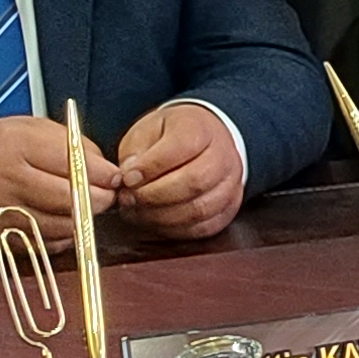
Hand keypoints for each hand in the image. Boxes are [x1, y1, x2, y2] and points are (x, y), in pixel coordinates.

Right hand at [0, 115, 113, 240]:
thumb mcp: (28, 129)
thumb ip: (70, 144)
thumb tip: (107, 171)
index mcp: (14, 145)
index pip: (72, 164)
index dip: (102, 174)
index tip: (115, 177)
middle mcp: (3, 179)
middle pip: (69, 199)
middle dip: (98, 200)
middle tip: (106, 195)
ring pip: (60, 226)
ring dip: (81, 220)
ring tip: (82, 206)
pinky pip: (43, 244)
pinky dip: (60, 236)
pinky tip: (58, 220)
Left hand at [113, 102, 247, 240]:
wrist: (203, 145)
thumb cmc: (170, 138)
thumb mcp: (147, 130)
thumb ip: (136, 151)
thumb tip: (128, 177)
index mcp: (202, 128)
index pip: (181, 147)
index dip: (151, 167)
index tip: (127, 178)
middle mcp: (224, 156)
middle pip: (195, 181)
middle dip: (155, 195)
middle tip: (128, 198)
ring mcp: (231, 184)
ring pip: (200, 208)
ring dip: (162, 216)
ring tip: (137, 211)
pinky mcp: (228, 208)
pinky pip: (204, 227)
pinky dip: (175, 229)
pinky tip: (155, 220)